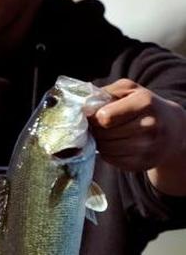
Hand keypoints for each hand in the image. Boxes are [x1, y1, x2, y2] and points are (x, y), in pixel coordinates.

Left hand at [91, 79, 185, 194]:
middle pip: (103, 134)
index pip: (105, 117)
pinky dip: (108, 153)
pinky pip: (111, 160)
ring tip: (107, 134)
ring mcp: (148, 147)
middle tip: (99, 126)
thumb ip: (104, 93)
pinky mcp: (143, 163)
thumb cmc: (144, 106)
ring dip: (100, 142)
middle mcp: (150, 125)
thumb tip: (82, 107)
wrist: (172, 128)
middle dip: (95, 130)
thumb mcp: (128, 90)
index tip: (95, 115)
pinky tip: (115, 144)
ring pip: (105, 149)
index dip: (94, 117)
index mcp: (145, 103)